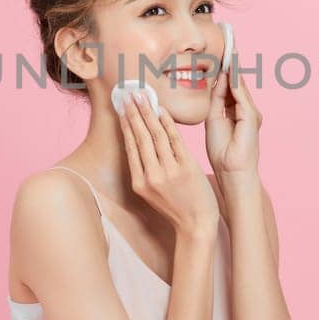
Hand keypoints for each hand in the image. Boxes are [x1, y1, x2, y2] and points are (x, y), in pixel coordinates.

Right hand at [118, 91, 220, 234]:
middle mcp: (151, 176)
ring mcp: (169, 172)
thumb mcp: (151, 192)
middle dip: (134, 113)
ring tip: (143, 97)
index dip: (126, 124)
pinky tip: (162, 110)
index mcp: (139, 183)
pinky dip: (168, 123)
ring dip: (148, 113)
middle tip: (129, 95)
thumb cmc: (175, 207)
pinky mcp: (187, 168)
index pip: (130, 146)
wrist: (196, 225)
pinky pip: (175, 140)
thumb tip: (137, 143)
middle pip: (140, 137)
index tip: (122, 108)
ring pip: (156, 135)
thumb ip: (144, 170)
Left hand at [205, 57, 262, 175]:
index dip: (226, 71)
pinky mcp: (251, 117)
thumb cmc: (222, 152)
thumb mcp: (214, 120)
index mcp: (237, 112)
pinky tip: (230, 70)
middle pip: (238, 83)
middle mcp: (247, 110)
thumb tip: (219, 80)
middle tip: (229, 43)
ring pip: (241, 86)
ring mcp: (251, 113)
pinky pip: (241, 95)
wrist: (232, 172)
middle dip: (233, 64)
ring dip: (235, 68)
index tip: (222, 53)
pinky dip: (236, 82)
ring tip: (230, 50)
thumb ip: (217, 100)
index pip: (231, 87)